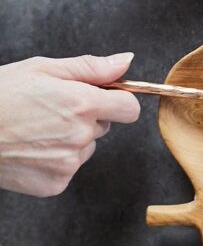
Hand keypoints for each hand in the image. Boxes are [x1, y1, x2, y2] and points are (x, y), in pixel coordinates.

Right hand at [0, 53, 139, 196]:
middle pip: (103, 127)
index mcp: (82, 104)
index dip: (117, 101)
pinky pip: (68, 168)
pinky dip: (54, 160)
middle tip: (49, 110)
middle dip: (85, 117)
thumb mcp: (42, 69)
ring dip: (70, 139)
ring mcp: (69, 163)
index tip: (102, 98)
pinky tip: (30, 148)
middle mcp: (81, 136)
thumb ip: (90, 67)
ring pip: (85, 148)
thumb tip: (126, 62)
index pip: (129, 108)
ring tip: (34, 129)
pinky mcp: (56, 183)